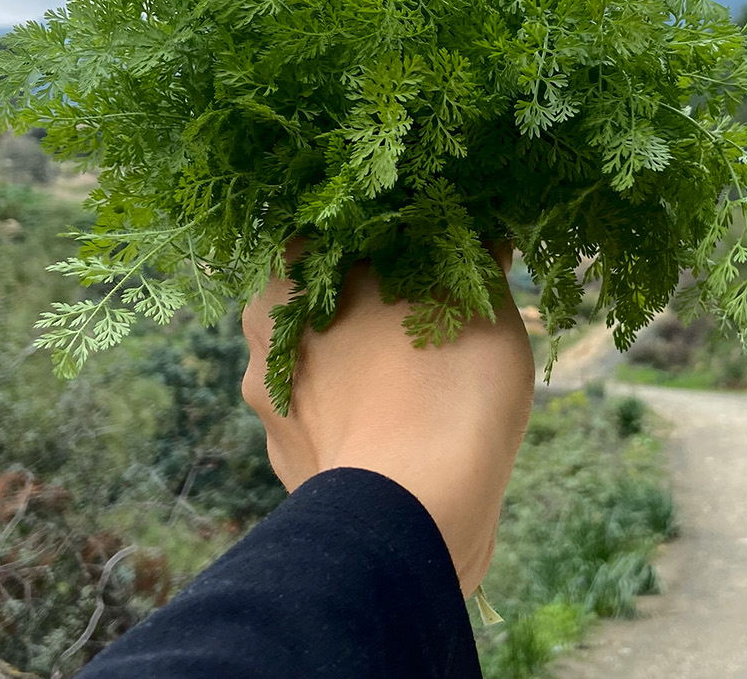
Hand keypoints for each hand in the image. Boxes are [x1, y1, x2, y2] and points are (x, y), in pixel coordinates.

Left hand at [240, 240, 535, 597]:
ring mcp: (271, 409)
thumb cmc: (442, 381)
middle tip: (434, 307)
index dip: (384, 236)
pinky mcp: (293, 466)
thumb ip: (474, 258)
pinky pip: (332, 423)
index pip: (329, 233)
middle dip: (371, 303)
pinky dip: (364, 418)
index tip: (429, 244)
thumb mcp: (477, 299)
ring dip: (365, 365)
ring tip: (428, 376)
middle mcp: (261, 339)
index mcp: (288, 277)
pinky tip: (408, 424)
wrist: (413, 513)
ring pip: (324, 366)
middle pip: (322, 301)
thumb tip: (485, 237)